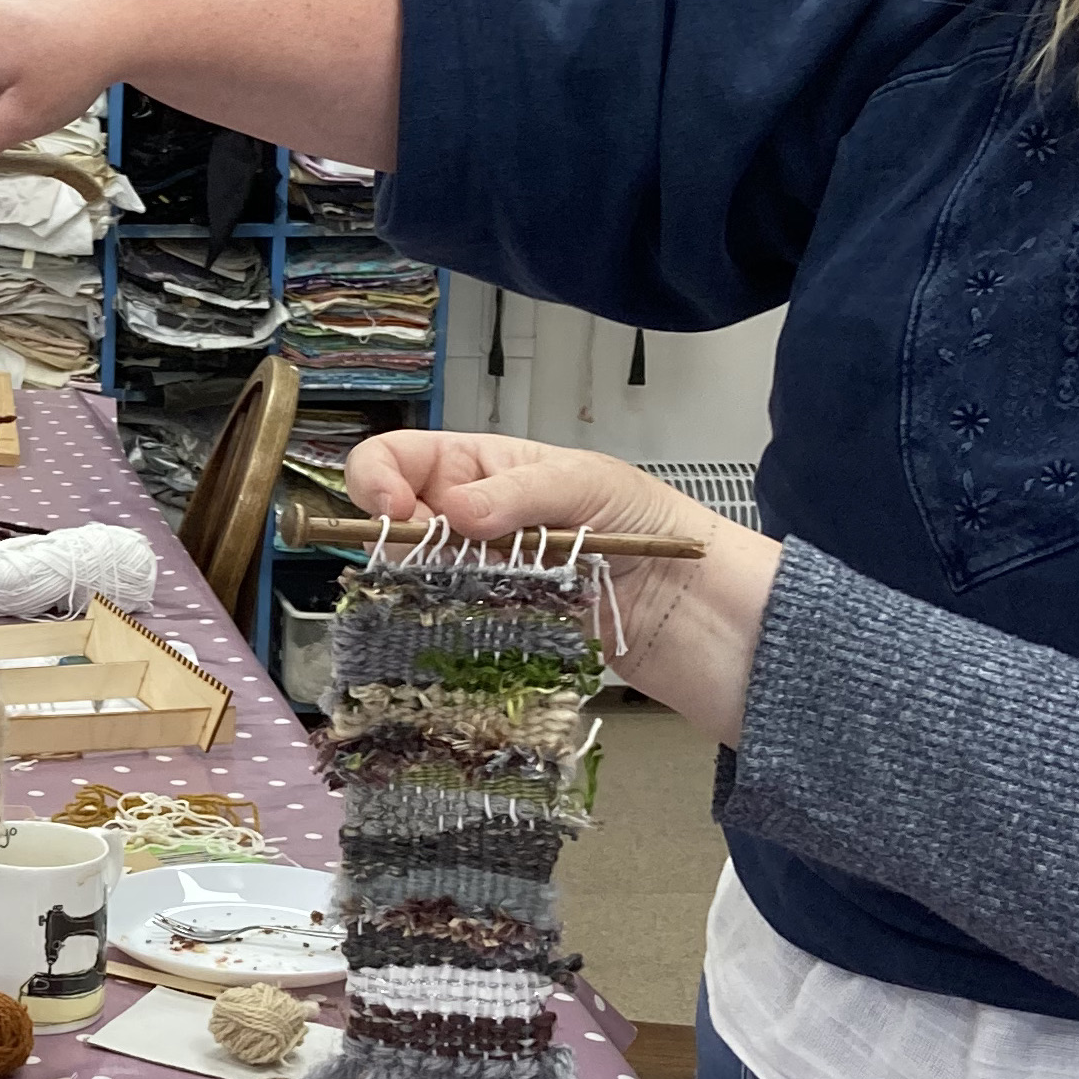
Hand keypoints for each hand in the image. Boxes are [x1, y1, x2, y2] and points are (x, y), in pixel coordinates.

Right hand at [344, 430, 781, 739]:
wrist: (700, 611)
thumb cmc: (653, 528)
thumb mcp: (589, 486)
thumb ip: (517, 495)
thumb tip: (449, 511)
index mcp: (485, 465)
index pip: (400, 457)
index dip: (378, 478)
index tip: (390, 513)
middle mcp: (471, 515)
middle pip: (394, 517)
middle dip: (393, 534)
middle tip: (429, 558)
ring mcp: (478, 570)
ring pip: (411, 571)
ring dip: (417, 580)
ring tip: (455, 589)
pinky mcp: (490, 621)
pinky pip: (442, 617)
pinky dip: (439, 620)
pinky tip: (463, 620)